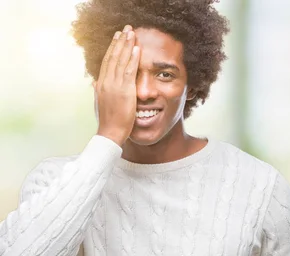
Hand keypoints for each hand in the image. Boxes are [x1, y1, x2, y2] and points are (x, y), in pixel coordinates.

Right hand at [93, 25, 139, 145]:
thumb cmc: (108, 121)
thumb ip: (99, 91)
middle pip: (112, 56)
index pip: (106, 61)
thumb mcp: (100, 103)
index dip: (112, 48)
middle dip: (119, 42)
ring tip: (132, 33)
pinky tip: (136, 49)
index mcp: (100, 84)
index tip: (117, 37)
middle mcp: (105, 82)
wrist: (110, 133)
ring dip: (127, 45)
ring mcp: (114, 86)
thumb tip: (94, 83)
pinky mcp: (124, 91)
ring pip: (120, 61)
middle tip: (125, 29)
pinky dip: (132, 59)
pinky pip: (129, 72)